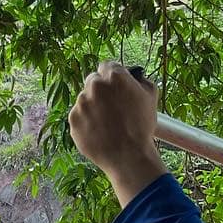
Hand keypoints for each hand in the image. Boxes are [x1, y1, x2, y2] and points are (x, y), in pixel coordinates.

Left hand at [67, 61, 166, 206]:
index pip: (106, 66)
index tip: (114, 87)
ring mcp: (81, 103)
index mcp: (114, 76)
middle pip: (92, 80)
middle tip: (109, 106)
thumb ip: (139, 80)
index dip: (111, 77)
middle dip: (99, 89)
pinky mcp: (73, 120)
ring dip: (92, 106)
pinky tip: (98, 131)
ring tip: (105, 123)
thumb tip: (133, 76)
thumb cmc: (142, 126)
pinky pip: (78, 116)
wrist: (128, 156)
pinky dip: (85, 121)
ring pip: (84, 99)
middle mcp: (95, 86)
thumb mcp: (150, 96)